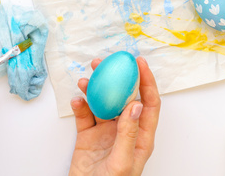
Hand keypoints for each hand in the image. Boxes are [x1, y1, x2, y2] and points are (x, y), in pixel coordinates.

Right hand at [69, 56, 160, 175]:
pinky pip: (84, 115)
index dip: (146, 81)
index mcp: (141, 136)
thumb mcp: (123, 161)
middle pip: (123, 97)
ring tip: (85, 79)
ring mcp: (105, 132)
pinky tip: (76, 101)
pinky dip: (79, 106)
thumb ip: (129, 133)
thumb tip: (135, 104)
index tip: (139, 62)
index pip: (148, 103)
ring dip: (94, 89)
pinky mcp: (88, 136)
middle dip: (115, 78)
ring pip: (101, 103)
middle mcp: (124, 130)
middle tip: (105, 63)